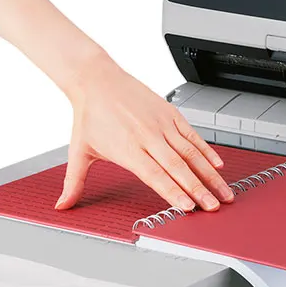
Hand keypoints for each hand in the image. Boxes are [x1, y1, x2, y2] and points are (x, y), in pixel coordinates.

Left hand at [55, 52, 234, 211]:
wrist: (96, 80)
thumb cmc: (90, 114)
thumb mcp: (79, 151)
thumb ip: (74, 183)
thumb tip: (62, 205)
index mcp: (128, 149)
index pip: (155, 176)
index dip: (173, 192)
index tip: (188, 207)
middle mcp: (148, 137)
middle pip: (179, 168)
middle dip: (199, 189)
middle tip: (214, 207)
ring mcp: (162, 124)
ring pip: (192, 153)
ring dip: (210, 174)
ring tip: (224, 191)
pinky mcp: (170, 113)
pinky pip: (193, 135)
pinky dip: (207, 151)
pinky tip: (218, 165)